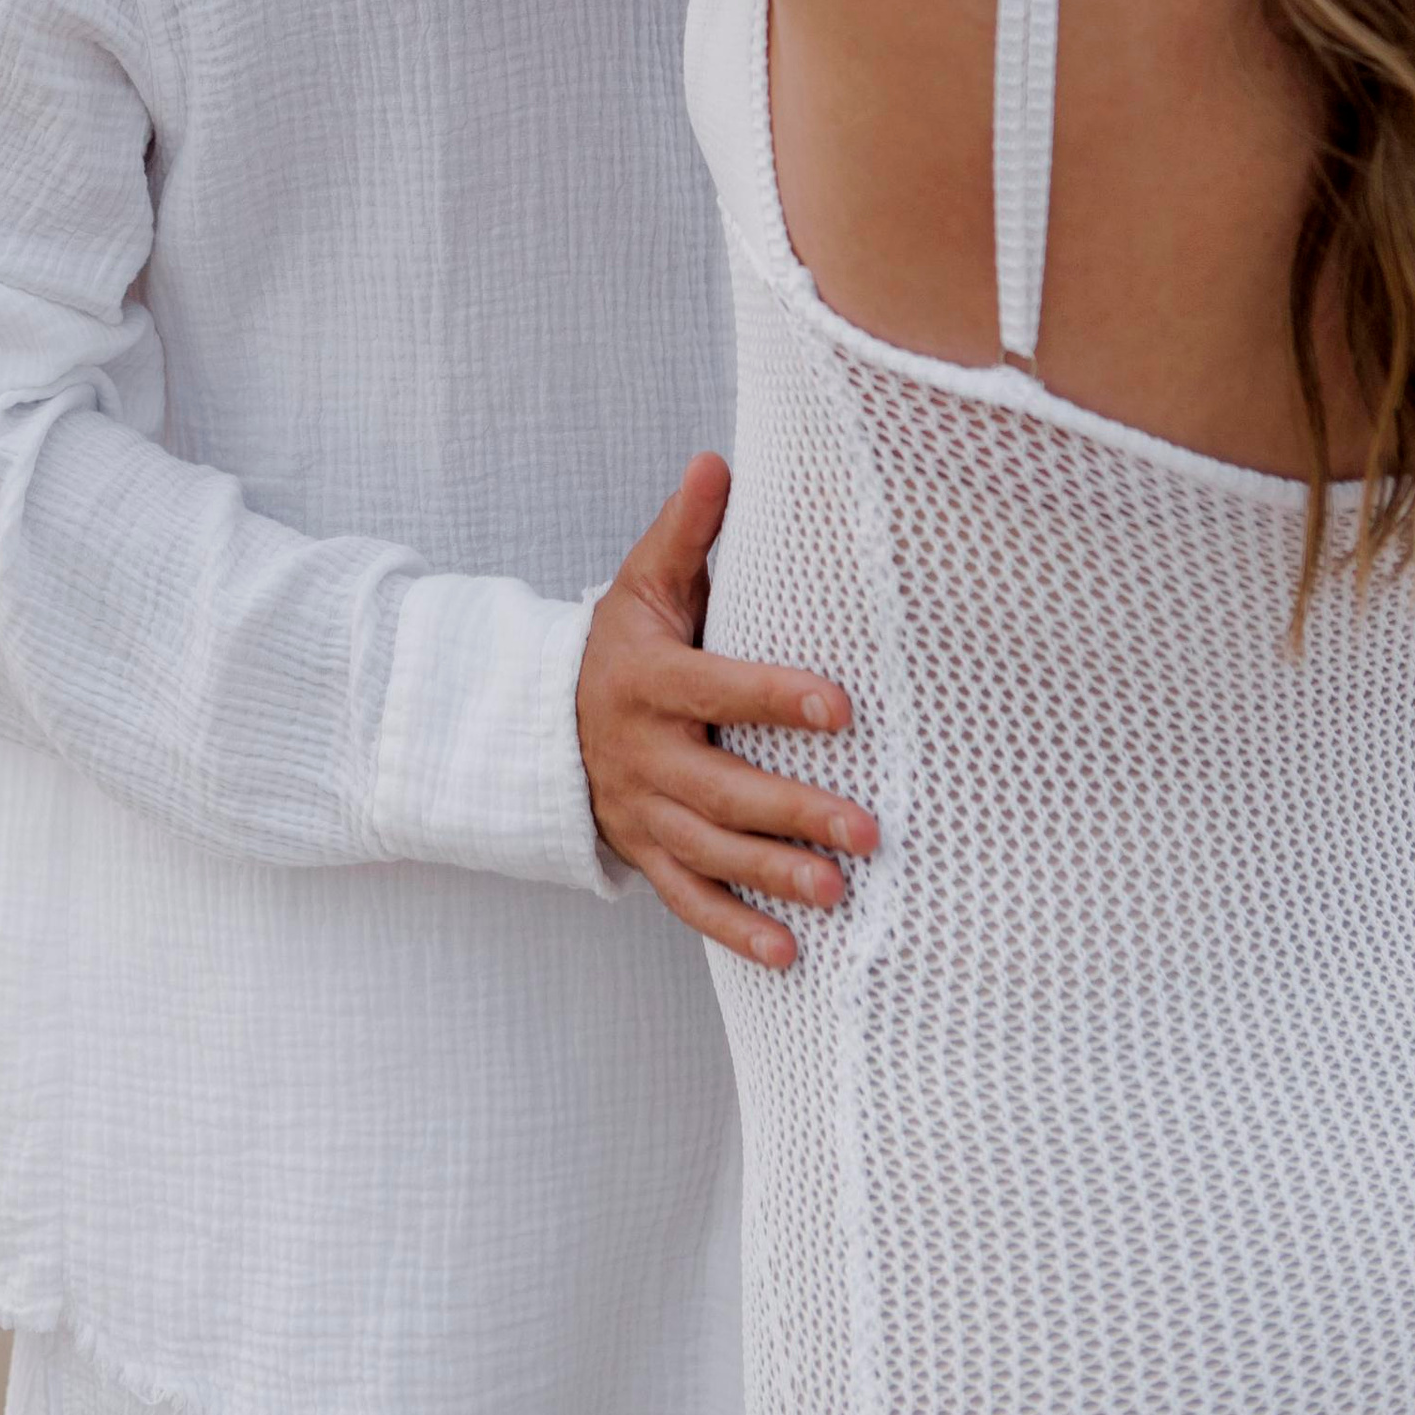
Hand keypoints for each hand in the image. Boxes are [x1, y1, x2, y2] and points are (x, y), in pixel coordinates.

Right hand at [576, 455, 876, 971]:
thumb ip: (685, 529)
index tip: (842, 707)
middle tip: (870, 829)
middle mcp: (645, 754)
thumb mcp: (644, 582)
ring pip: (710, 851)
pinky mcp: (646, 853)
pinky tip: (791, 955)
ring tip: (839, 892)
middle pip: (722, 788)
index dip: (777, 697)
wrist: (543, 721)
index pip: (718, 688)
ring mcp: (644, 812)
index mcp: (650, 679)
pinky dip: (735, 930)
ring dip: (774, 876)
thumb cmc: (621, 642)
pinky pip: (689, 899)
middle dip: (794, 810)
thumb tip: (720, 458)